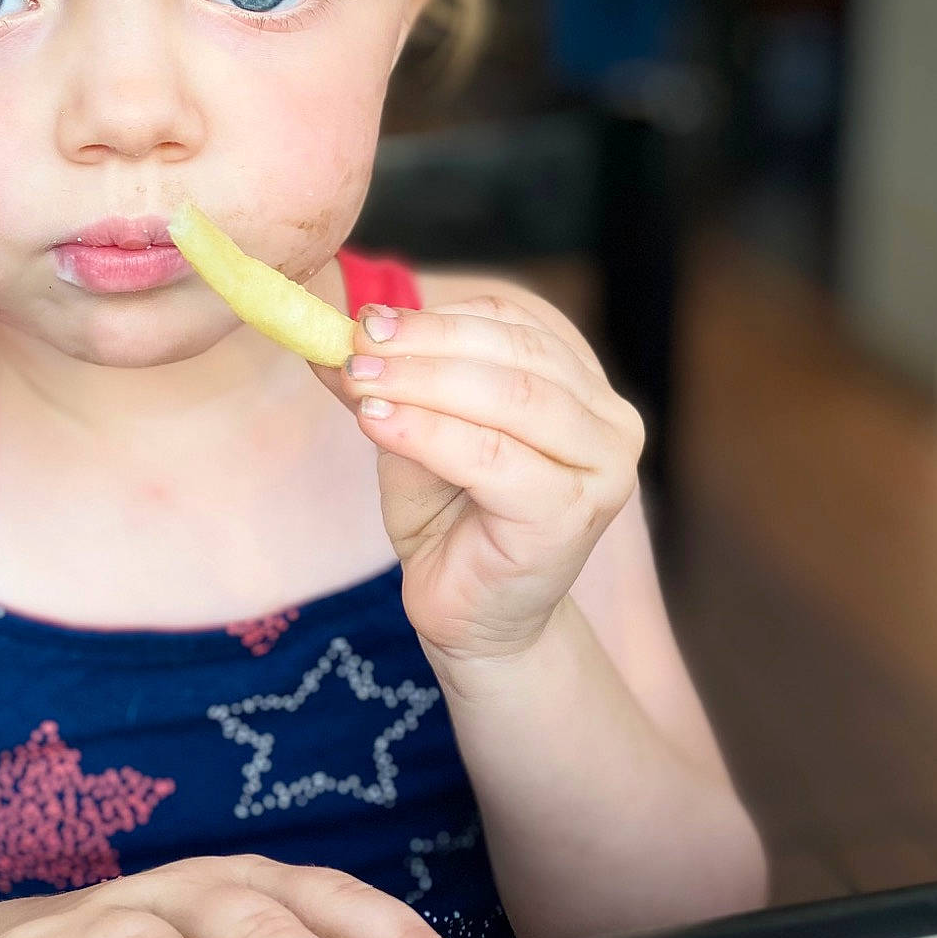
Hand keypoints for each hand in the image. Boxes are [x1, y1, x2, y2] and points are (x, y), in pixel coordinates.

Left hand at [316, 295, 644, 665]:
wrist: (476, 621)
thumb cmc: (453, 523)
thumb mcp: (416, 435)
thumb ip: (389, 385)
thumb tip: (327, 332)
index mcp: (583, 389)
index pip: (515, 325)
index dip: (440, 316)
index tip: (367, 319)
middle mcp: (609, 423)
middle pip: (515, 354)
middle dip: (426, 343)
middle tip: (356, 344)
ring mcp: (600, 470)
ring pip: (509, 398)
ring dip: (422, 381)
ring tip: (358, 380)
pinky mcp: (570, 515)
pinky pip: (491, 456)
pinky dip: (428, 432)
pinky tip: (375, 423)